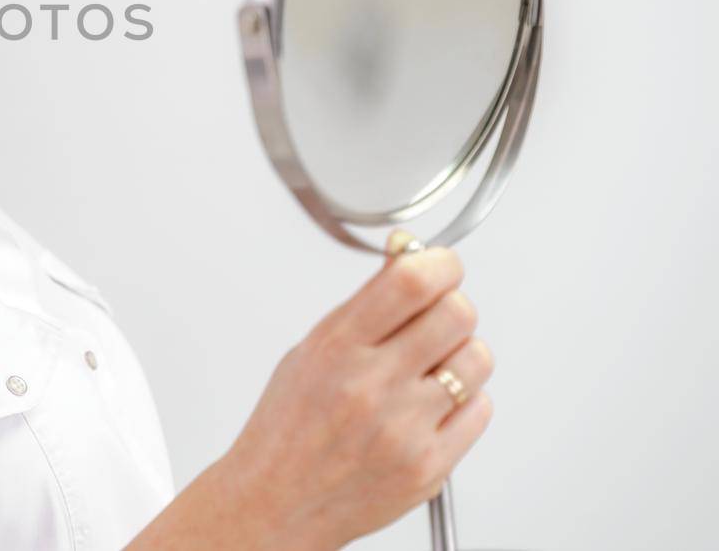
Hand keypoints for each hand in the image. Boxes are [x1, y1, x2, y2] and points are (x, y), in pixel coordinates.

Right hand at [214, 230, 494, 550]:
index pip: (411, 283)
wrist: (277, 502)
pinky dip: (464, 401)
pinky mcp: (430, 466)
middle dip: (453, 306)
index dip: (440, 263)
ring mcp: (405, 428)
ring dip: (462, 354)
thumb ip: (364, 308)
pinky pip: (481, 409)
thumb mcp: (309, 351)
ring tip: (432, 368)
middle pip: (457, 313)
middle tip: (437, 317)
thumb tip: (407, 257)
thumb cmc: (288, 427)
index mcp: (337, 348)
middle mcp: (372, 385)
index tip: (441, 264)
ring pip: (477, 358)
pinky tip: (431, 407)